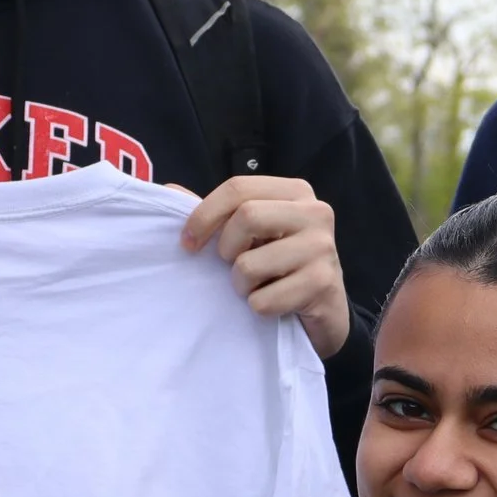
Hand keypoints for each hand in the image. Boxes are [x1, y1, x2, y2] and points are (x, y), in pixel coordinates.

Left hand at [179, 176, 347, 358]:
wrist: (326, 309)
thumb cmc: (281, 265)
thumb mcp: (253, 234)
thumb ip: (218, 214)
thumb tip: (169, 189)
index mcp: (295, 192)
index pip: (238, 188)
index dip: (203, 214)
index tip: (187, 243)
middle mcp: (315, 212)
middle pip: (247, 217)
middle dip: (226, 249)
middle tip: (232, 266)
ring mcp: (323, 248)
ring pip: (250, 264)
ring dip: (241, 285)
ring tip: (256, 287)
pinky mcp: (323, 284)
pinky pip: (264, 300)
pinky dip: (259, 307)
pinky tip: (275, 303)